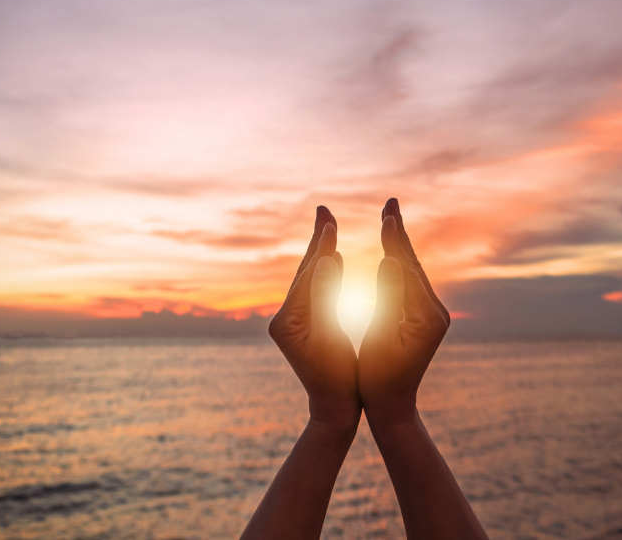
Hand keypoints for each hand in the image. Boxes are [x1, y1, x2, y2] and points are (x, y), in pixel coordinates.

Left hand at [269, 206, 359, 430]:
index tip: (329, 218)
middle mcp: (284, 318)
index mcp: (287, 320)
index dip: (319, 246)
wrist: (334, 411)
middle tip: (323, 209)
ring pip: (310, 279)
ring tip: (328, 228)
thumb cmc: (336, 380)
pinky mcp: (304, 327)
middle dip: (316, 241)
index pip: (306, 274)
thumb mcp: (330, 337)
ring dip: (321, 253)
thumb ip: (325, 297)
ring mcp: (293, 323)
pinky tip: (334, 261)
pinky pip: (316, 291)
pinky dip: (326, 273)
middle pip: (304, 272)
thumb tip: (326, 259)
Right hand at [359, 198, 449, 425]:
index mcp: (426, 315)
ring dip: (399, 245)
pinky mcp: (422, 318)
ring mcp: (430, 315)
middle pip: (414, 264)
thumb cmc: (380, 379)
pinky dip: (398, 263)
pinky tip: (390, 253)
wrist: (393, 407)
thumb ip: (387, 300)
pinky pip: (408, 283)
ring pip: (411, 272)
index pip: (409, 268)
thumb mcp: (381, 338)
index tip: (387, 213)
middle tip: (390, 202)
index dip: (396, 239)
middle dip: (399, 233)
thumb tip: (390, 261)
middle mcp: (434, 311)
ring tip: (389, 219)